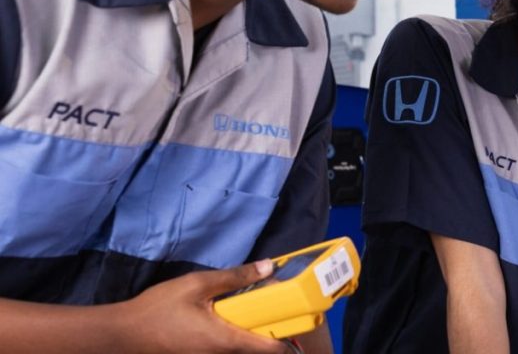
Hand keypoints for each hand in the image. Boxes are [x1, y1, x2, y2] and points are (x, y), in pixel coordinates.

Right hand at [111, 260, 289, 353]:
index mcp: (225, 340)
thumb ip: (235, 277)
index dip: (288, 338)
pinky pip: (226, 348)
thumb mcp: (197, 285)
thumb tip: (269, 267)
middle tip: (279, 309)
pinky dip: (235, 335)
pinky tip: (229, 316)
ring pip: (241, 349)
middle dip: (272, 332)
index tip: (300, 321)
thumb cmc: (159, 309)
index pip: (269, 349)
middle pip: (257, 350)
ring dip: (252, 333)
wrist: (123, 333)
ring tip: (256, 309)